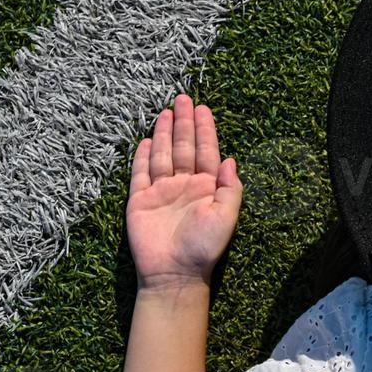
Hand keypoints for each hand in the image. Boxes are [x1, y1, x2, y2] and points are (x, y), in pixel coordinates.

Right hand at [126, 94, 241, 291]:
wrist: (174, 273)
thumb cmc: (204, 247)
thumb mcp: (227, 216)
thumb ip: (231, 187)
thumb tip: (231, 159)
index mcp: (207, 188)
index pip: (206, 152)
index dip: (205, 130)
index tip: (203, 109)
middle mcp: (184, 186)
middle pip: (183, 147)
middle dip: (184, 123)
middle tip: (183, 98)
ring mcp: (161, 192)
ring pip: (162, 155)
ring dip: (164, 134)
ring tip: (166, 112)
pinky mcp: (140, 201)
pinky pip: (140, 174)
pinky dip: (142, 157)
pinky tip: (146, 140)